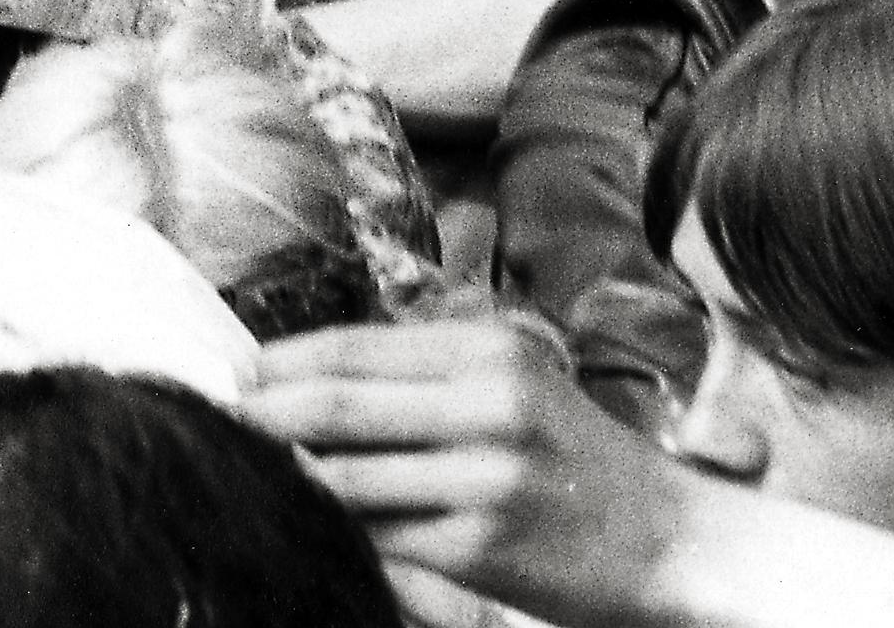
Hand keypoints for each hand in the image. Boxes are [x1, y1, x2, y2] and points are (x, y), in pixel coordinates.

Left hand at [241, 314, 698, 613]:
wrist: (675, 544)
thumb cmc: (582, 465)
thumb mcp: (519, 387)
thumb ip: (430, 378)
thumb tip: (312, 377)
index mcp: (489, 351)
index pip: (353, 347)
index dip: (281, 362)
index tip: (235, 374)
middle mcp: (487, 403)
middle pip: (335, 405)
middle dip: (262, 416)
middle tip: (218, 423)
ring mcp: (485, 477)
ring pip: (346, 477)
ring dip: (288, 480)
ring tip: (247, 477)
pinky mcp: (481, 547)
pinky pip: (379, 540)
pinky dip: (337, 535)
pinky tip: (309, 531)